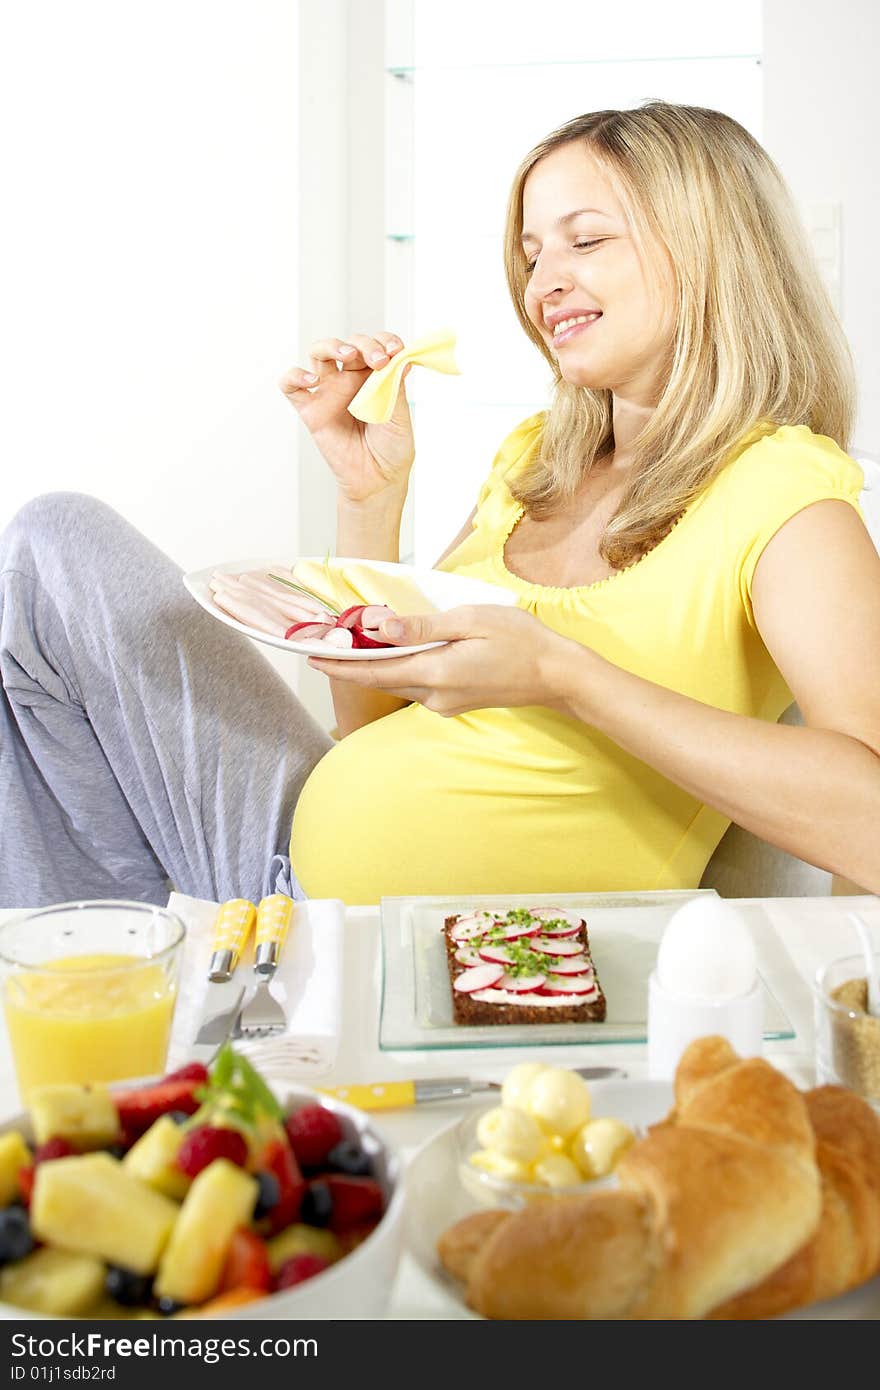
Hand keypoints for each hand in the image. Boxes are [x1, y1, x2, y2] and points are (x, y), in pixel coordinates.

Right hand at [279, 331, 414, 502]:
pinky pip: (291, 386)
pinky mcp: (310, 410)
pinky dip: (295, 376)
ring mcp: (329, 392)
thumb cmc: (391, 449)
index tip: (396, 350)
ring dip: (332, 345)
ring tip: (347, 355)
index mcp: (374, 377)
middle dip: (364, 344)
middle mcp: (350, 379)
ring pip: (319, 353)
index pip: (375, 345)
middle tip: (379, 360)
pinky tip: (312, 380)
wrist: (376, 481)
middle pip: (349, 345)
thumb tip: (400, 358)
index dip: (384, 340)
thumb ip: (395, 387)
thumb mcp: (400, 417)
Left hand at [307, 605, 581, 716]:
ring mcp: (444, 704)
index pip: (374, 671)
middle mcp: (434, 696)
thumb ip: (422, 627)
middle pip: (382, 679)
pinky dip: (400, 669)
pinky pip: (417, 684)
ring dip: (375, 666)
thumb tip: (380, 628)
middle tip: (324, 643)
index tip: (310, 656)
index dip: (339, 664)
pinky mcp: (453, 703)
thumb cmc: (520, 641)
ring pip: (399, 682)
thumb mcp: (470, 621)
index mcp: (436, 673)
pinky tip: (396, 652)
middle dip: (351, 663)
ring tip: (352, 644)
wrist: (555, 675)